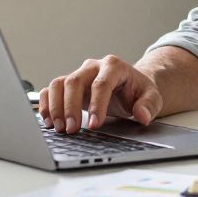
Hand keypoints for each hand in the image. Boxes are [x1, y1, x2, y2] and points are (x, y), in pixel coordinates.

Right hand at [39, 55, 162, 134]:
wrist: (130, 85)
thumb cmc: (138, 91)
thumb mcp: (151, 97)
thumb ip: (149, 105)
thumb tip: (142, 115)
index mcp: (114, 66)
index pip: (101, 84)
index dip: (97, 105)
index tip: (94, 125)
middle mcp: (93, 67)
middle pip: (74, 81)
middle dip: (70, 107)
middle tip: (71, 130)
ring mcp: (79, 74)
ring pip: (59, 84)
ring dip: (55, 107)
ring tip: (59, 128)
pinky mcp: (68, 85)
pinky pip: (51, 89)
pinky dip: (46, 104)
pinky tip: (48, 121)